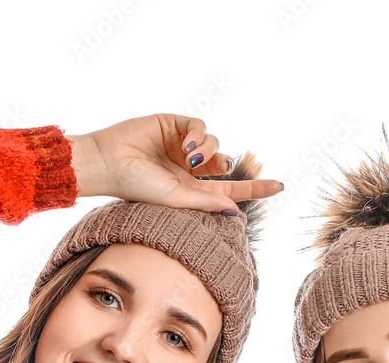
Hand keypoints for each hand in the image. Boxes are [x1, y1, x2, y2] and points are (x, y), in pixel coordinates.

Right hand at [65, 114, 282, 211]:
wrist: (108, 163)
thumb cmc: (137, 187)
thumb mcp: (175, 199)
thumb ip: (205, 202)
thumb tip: (235, 210)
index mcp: (191, 191)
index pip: (230, 191)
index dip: (255, 188)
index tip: (280, 186)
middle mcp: (189, 169)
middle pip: (225, 164)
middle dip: (230, 164)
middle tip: (228, 167)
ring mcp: (182, 146)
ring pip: (214, 143)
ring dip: (209, 149)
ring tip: (192, 158)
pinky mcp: (174, 125)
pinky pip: (199, 126)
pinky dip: (198, 135)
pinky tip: (187, 145)